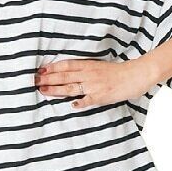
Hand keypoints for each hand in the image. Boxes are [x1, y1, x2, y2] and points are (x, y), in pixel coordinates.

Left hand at [34, 55, 154, 109]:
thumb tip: (69, 74)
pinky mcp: (102, 96)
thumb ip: (85, 70)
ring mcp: (95, 86)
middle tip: (34, 81)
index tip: (40, 70)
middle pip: (65, 76)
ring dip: (56, 90)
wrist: (136, 75)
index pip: (67, 65)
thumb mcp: (99, 66)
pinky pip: (88, 100)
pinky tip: (71, 105)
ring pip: (72, 88)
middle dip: (48, 79)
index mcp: (89, 65)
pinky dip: (80, 103)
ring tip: (43, 91)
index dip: (53, 68)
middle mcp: (89, 74)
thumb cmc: (118, 72)